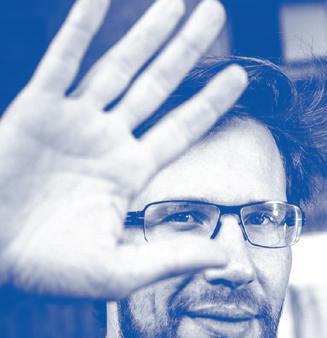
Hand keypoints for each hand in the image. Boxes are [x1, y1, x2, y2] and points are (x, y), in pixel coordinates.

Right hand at [0, 0, 246, 298]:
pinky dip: (80, 28)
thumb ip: (171, 258)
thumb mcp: (119, 272)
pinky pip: (63, 60)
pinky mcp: (36, 110)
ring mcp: (75, 122)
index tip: (240, 76)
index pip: (183, 128)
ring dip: (147, 32)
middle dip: (187, 49)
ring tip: (178, 1)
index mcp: (131, 172)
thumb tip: (223, 258)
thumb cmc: (51, 271)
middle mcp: (110, 141)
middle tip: (215, 13)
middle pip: (159, 85)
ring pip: (119, 66)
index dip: (211, 101)